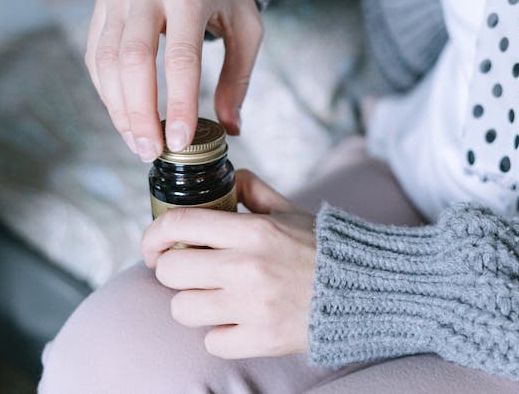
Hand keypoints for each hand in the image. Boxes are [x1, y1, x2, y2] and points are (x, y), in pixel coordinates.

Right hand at [86, 0, 262, 160]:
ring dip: (119, 109)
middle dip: (140, 114)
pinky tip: (124, 116)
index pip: (180, 57)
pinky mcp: (100, 8)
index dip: (178, 104)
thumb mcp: (245, 27)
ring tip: (138, 143)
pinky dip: (107, 92)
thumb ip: (238, 77)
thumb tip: (231, 128)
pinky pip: (94, 56)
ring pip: (105, 61)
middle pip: (133, 61)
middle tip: (151, 151)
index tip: (179, 141)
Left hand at [141, 170, 315, 357]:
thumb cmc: (325, 249)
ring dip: (193, 302)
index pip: (179, 224)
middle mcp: (248, 268)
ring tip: (214, 296)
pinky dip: (220, 332)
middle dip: (173, 268)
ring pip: (182, 308)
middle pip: (171, 270)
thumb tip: (227, 178)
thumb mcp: (291, 210)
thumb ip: (254, 190)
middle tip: (190, 269)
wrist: (364, 290)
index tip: (155, 244)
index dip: (154, 234)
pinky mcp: (261, 339)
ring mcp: (253, 307)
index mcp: (254, 231)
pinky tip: (238, 319)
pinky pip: (212, 340)